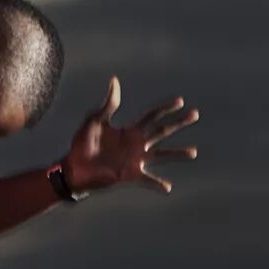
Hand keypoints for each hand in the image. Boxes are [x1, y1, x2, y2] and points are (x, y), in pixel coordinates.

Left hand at [63, 77, 201, 194]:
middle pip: (163, 131)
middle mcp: (137, 144)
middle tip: (195, 114)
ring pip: (162, 155)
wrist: (73, 168)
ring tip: (193, 152)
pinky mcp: (130, 174)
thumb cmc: (82, 144)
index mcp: (130, 130)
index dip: (166, 108)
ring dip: (177, 153)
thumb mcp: (94, 120)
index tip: (181, 101)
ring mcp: (136, 160)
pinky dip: (157, 184)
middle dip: (179, 123)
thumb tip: (114, 80)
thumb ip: (108, 104)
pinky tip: (167, 187)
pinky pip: (147, 179)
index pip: (152, 116)